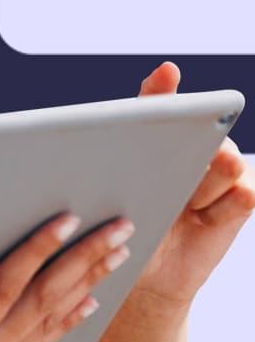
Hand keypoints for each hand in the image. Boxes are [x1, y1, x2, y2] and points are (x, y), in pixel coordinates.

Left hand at [128, 62, 254, 310]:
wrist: (148, 269)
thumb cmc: (125, 226)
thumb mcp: (110, 196)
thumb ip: (113, 164)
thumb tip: (101, 140)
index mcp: (155, 133)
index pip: (159, 101)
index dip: (163, 87)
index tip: (166, 72)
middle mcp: (194, 140)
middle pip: (204, 131)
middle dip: (192, 152)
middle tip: (179, 176)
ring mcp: (223, 165)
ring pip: (227, 162)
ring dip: (202, 189)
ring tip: (184, 207)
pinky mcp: (244, 194)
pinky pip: (244, 194)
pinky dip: (219, 211)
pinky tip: (202, 220)